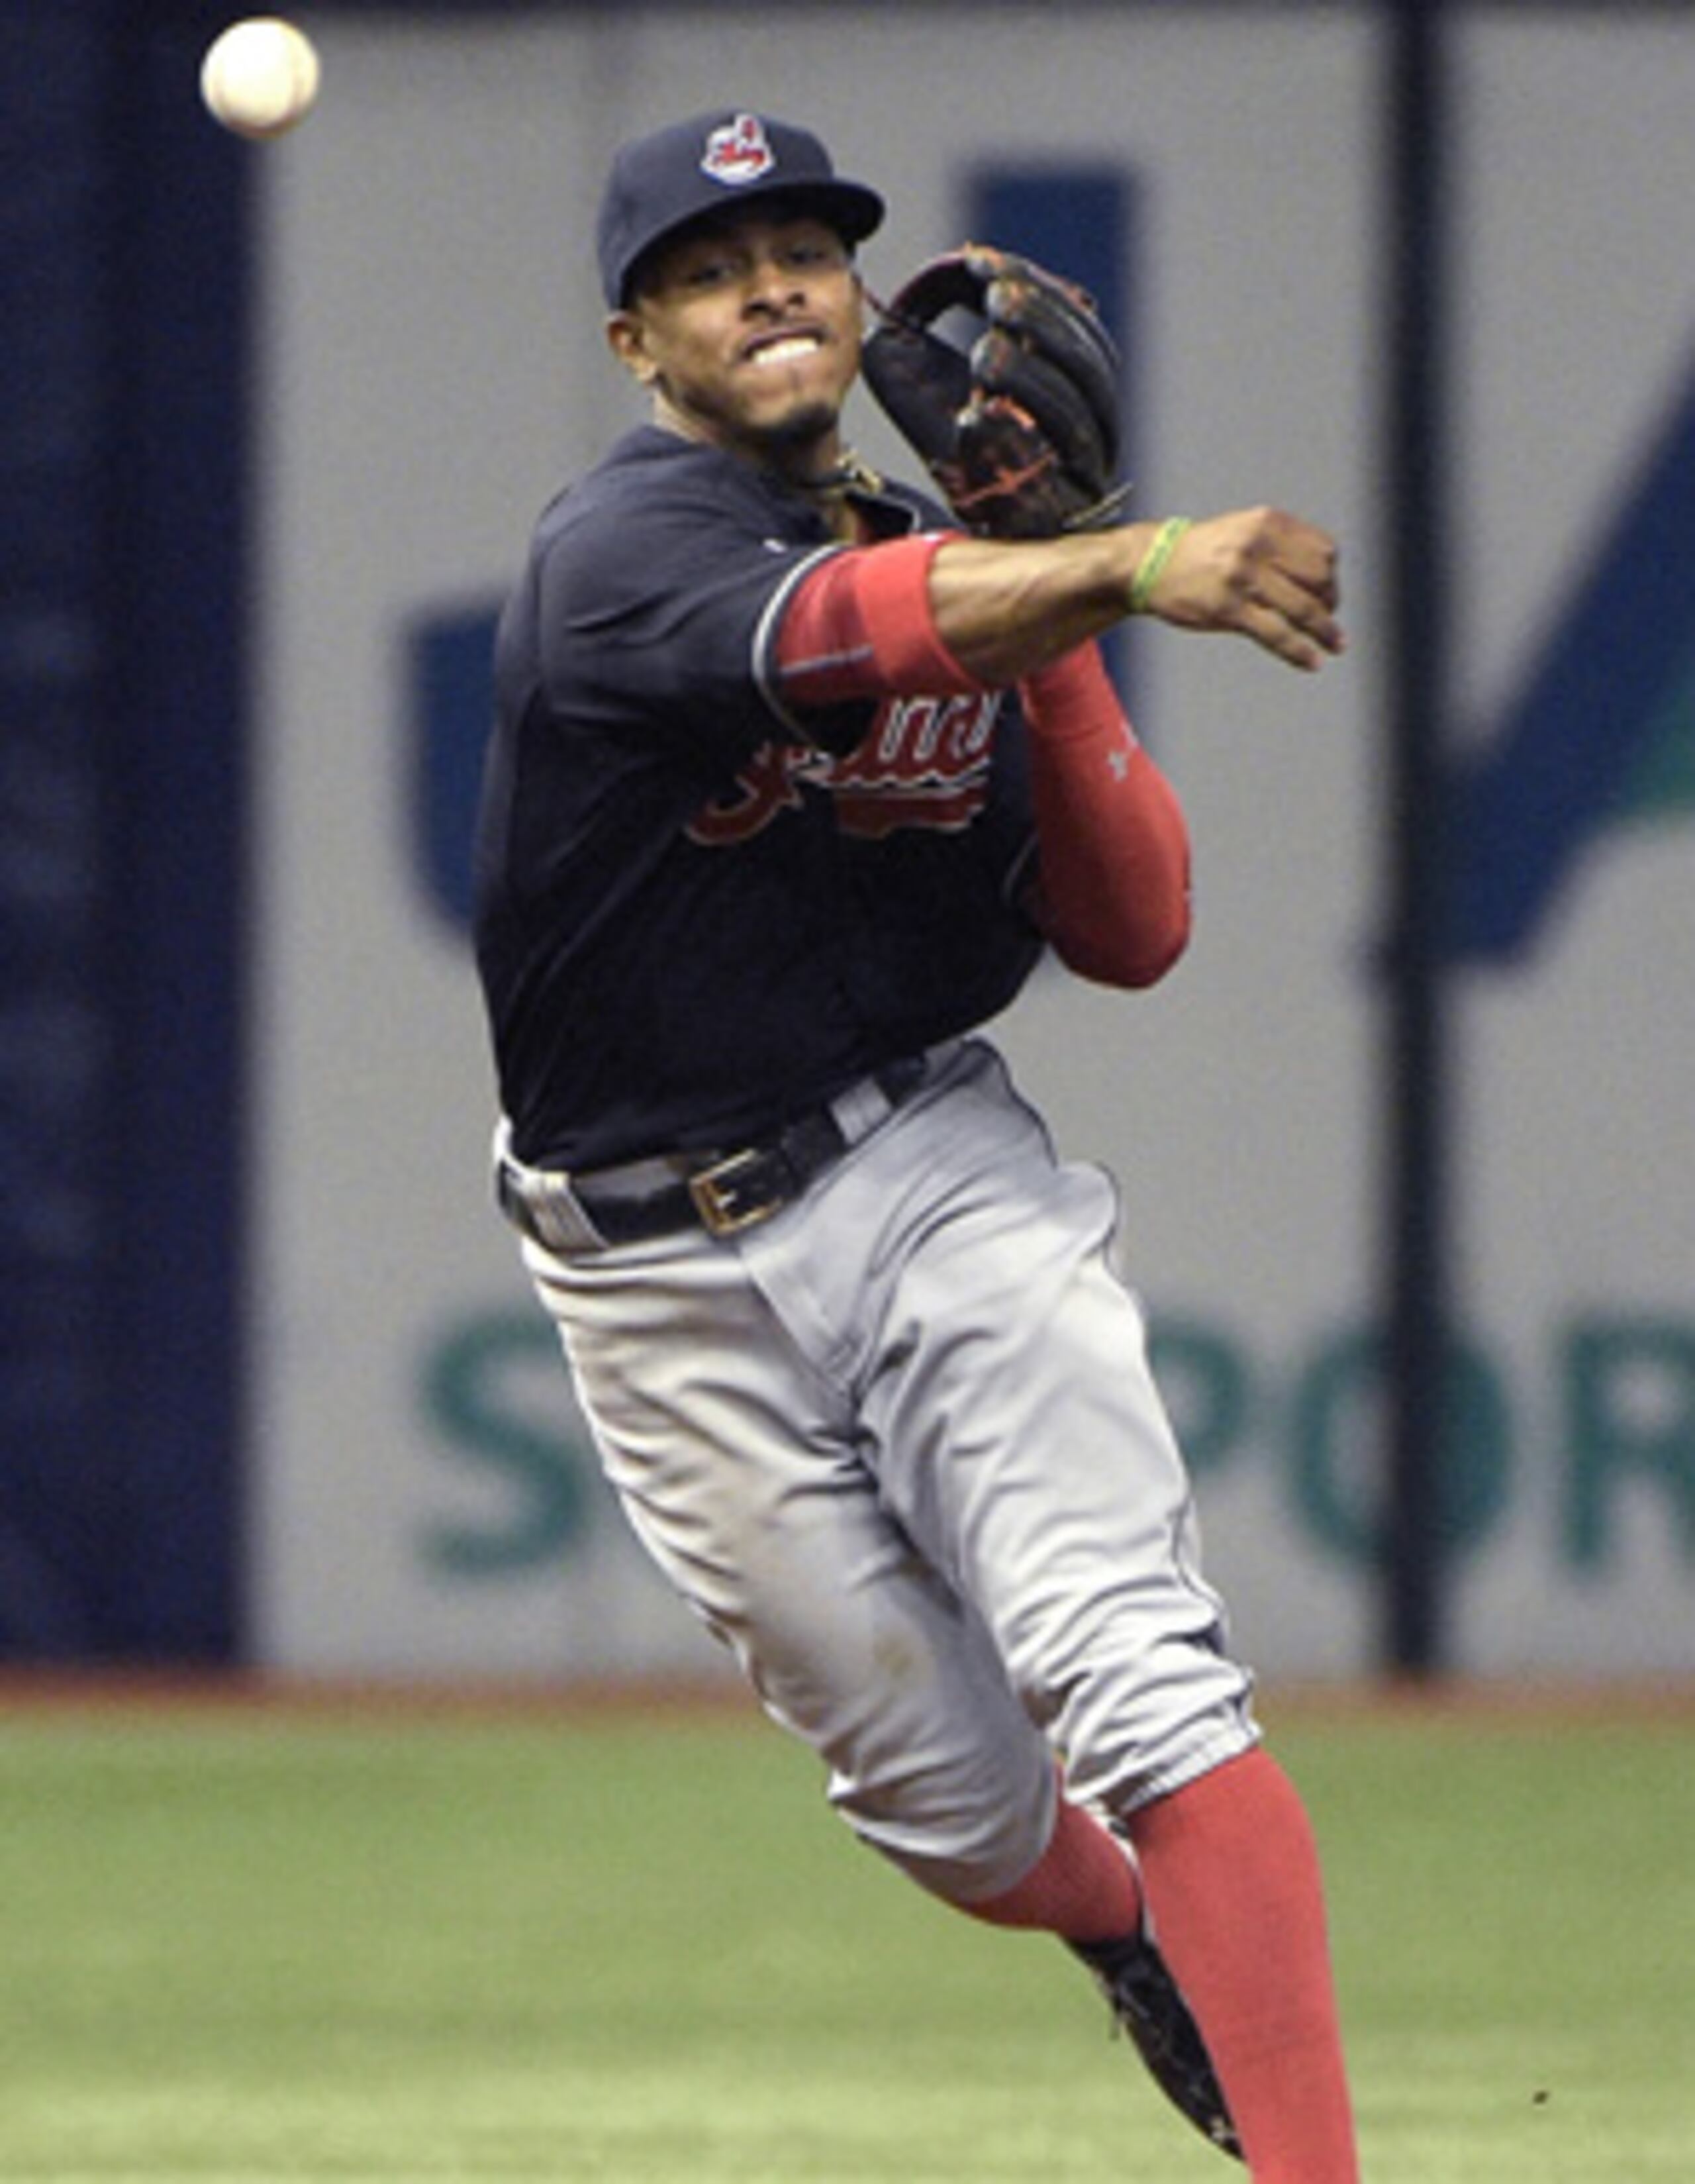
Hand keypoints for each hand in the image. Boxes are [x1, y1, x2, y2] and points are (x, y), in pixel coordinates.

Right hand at [1134, 508, 1343, 671]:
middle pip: (1319, 579)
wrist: (1151, 562)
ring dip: (1325, 631)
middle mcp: (1258, 546)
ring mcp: (1243, 577)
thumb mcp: (1243, 531)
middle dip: (1330, 603)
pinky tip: (1312, 661)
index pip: (1323, 551)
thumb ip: (1279, 545)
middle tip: (1328, 620)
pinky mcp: (1228, 609)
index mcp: (1267, 523)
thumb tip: (1319, 577)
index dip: (1332, 577)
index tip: (1329, 595)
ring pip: (1302, 608)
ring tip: (1335, 645)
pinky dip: (1299, 651)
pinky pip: (1276, 633)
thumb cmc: (1200, 552)